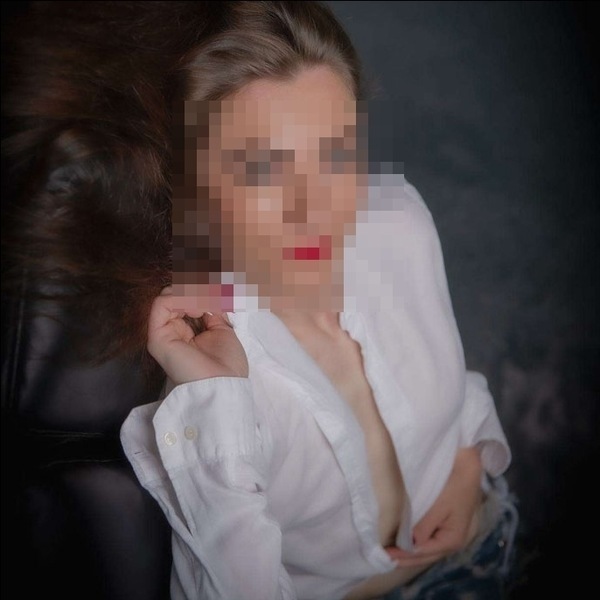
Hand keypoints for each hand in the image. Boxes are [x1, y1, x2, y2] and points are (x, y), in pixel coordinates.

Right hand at [147, 286, 248, 384]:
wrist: (224, 385)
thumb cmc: (227, 364)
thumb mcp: (223, 329)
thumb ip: (212, 311)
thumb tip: (205, 294)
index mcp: (187, 333)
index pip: (184, 301)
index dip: (201, 291)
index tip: (219, 294)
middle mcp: (172, 332)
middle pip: (176, 296)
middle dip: (197, 290)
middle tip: (214, 298)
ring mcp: (163, 334)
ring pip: (167, 296)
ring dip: (190, 293)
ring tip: (205, 306)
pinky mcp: (157, 337)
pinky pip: (161, 304)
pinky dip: (181, 298)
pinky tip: (197, 308)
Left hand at [386, 446, 482, 568]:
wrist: (469, 467)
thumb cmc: (454, 485)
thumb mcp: (438, 506)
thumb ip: (423, 528)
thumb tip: (409, 545)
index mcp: (451, 540)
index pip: (423, 553)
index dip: (403, 555)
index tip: (385, 554)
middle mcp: (452, 542)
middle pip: (426, 555)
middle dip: (406, 558)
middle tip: (384, 558)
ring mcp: (451, 534)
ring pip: (428, 549)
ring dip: (410, 553)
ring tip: (392, 554)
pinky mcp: (447, 525)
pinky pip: (430, 540)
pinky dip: (417, 543)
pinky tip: (407, 543)